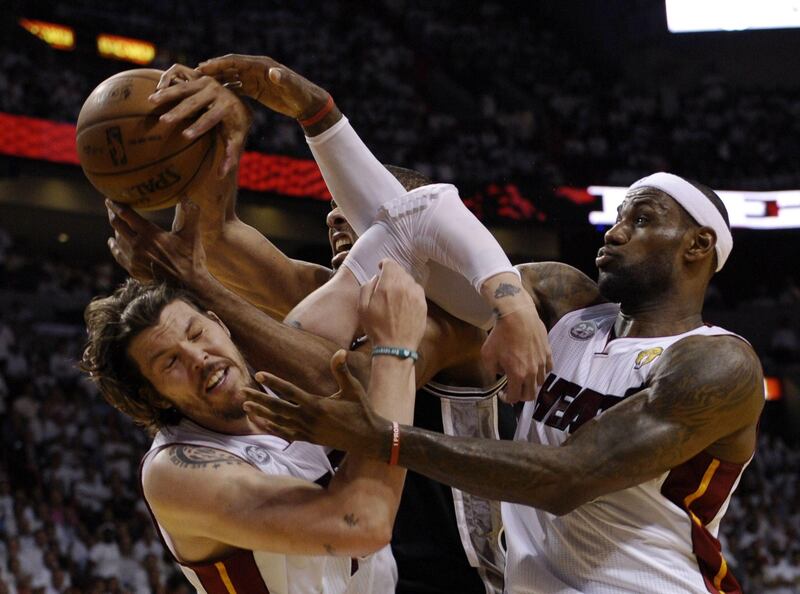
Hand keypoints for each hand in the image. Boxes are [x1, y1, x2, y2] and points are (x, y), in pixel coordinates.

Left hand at [106, 198, 209, 287]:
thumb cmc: (191, 259)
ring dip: (115, 229)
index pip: (126, 215)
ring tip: (116, 222)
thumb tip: (187, 197)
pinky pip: (118, 255)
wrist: (187, 286)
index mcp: (150, 234)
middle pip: (117, 225)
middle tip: (111, 206)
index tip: (110, 198)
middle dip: (112, 213)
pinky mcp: (133, 270)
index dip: (116, 205)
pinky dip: (114, 246)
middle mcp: (137, 245)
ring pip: (117, 239)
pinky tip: (112, 243)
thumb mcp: (192, 235)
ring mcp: (133, 259)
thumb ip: (190, 214)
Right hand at [149, 63, 251, 176]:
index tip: (185, 136)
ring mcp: (205, 80)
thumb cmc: (235, 123)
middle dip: (179, 111)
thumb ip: (230, 156)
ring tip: (151, 101)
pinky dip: (166, 79)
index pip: (211, 118)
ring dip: (167, 94)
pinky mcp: (196, 75)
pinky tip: (155, 89)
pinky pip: (179, 73)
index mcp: (226, 106)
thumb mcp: (236, 138)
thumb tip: (220, 175)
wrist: (240, 99)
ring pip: (183, 86)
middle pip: (194, 102)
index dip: (198, 127)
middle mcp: (216, 90)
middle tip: (164, 121)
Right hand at [196, 54, 329, 121]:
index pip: (235, 61)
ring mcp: (255, 79)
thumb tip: (274, 72)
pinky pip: (237, 88)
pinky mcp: (256, 90)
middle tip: (194, 75)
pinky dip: (225, 90)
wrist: (307, 103)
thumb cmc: (300, 94)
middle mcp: (255, 70)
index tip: (203, 67)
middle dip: (212, 70)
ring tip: (199, 85)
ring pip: (231, 77)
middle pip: (229, 67)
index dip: (219, 63)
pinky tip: (213, 96)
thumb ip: (282, 79)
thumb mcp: (292, 87)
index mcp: (261, 65)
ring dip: (216, 80)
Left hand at [243, 350, 386, 454]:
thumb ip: (342, 371)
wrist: (367, 438)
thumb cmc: (361, 411)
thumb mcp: (353, 389)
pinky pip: (285, 434)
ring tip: (246, 406)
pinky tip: (261, 423)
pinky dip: (272, 428)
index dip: (273, 382)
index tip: (259, 374)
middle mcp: (308, 419)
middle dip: (259, 398)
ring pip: (278, 421)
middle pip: (277, 407)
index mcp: (317, 405)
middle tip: (242, 391)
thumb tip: (340, 351)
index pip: (289, 391)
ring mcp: (307, 431)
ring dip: (261, 413)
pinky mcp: (309, 439)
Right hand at [358, 259, 426, 349]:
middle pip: (400, 271)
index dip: (384, 264)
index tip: (381, 268)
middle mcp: (405, 287)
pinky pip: (417, 292)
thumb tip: (376, 278)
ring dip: (402, 283)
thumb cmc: (376, 329)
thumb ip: (367, 287)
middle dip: (393, 274)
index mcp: (388, 285)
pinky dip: (410, 293)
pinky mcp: (423, 305)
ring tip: (395, 295)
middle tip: (386, 284)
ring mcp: (417, 296)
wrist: (395, 348)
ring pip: (410, 281)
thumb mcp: (362, 307)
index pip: (390, 264)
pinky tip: (404, 304)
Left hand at [481, 303, 552, 403]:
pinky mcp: (547, 353)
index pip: (515, 398)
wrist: (518, 316)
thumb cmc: (501, 334)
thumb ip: (492, 370)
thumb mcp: (487, 355)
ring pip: (540, 383)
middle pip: (530, 395)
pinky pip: (547, 369)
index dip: (507, 399)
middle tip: (513, 389)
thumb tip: (499, 375)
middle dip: (520, 395)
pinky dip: (541, 372)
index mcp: (517, 375)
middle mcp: (532, 372)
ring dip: (531, 384)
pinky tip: (533, 366)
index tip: (502, 393)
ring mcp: (541, 363)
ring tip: (523, 376)